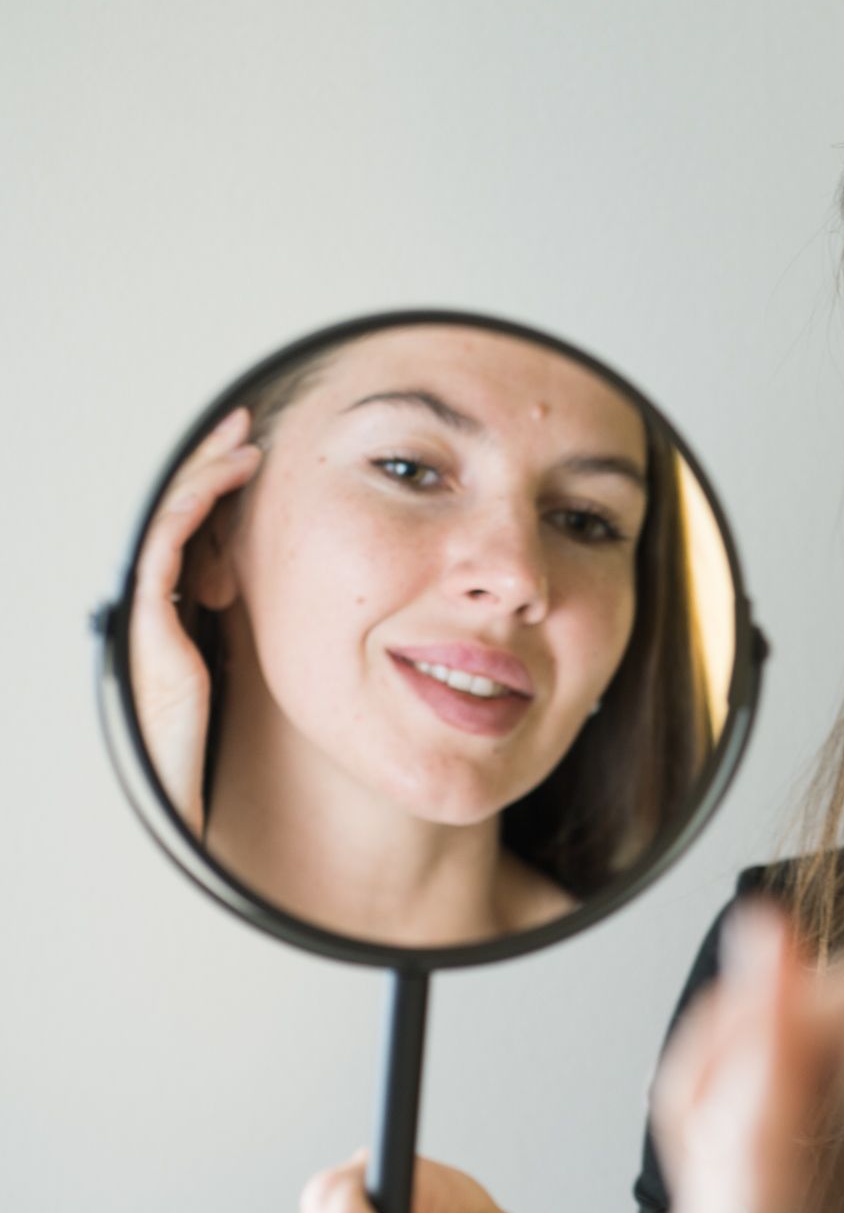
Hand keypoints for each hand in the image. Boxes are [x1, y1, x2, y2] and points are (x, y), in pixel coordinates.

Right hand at [129, 406, 261, 835]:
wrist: (185, 788)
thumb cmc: (212, 743)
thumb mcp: (246, 674)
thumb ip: (262, 636)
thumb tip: (322, 616)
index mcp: (183, 607)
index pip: (199, 527)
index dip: (224, 487)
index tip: (258, 456)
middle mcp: (163, 599)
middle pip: (182, 510)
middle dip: (213, 462)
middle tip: (247, 425)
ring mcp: (153, 606)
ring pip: (174, 516)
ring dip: (209, 472)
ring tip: (244, 442)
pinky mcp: (152, 621)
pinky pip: (167, 544)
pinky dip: (195, 506)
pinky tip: (225, 481)